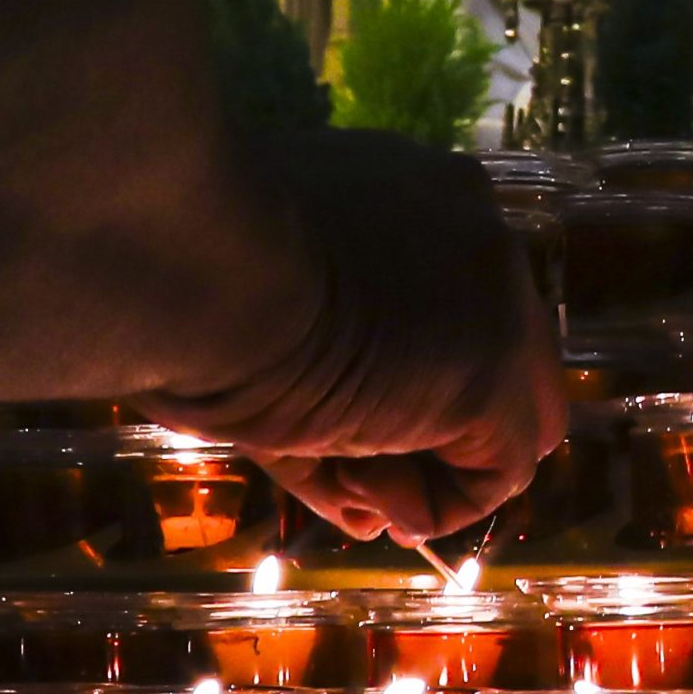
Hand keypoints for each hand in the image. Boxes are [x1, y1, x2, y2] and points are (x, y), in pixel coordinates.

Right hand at [133, 129, 566, 545]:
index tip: (337, 422)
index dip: (398, 378)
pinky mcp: (492, 368)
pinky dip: (436, 504)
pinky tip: (358, 484)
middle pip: (486, 354)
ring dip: (426, 467)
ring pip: (509, 414)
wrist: (183, 261)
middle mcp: (469, 225)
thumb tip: (357, 492)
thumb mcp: (255, 303)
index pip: (439, 298)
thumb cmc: (183, 268)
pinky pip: (500, 469)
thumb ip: (313, 371)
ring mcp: (494, 294)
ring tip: (343, 476)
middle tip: (349, 471)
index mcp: (408, 189)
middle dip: (425, 428)